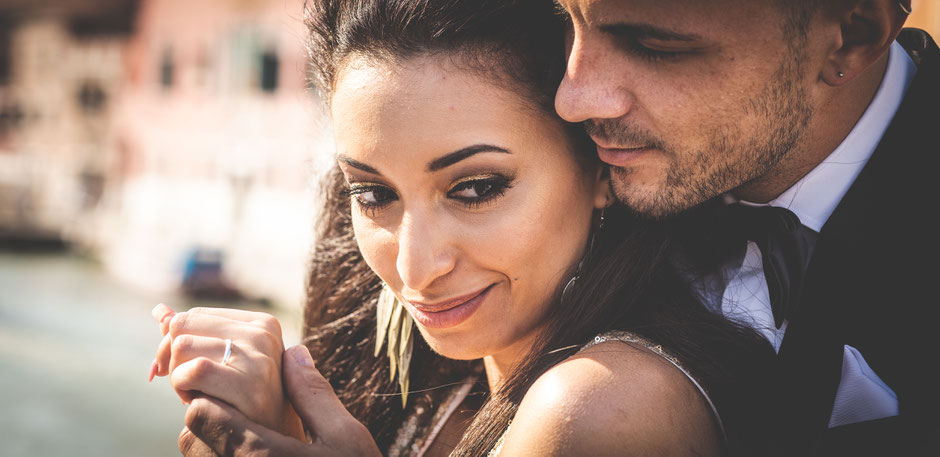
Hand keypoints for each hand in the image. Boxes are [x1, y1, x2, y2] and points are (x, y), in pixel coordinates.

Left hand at [150, 304, 303, 440]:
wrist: (272, 440)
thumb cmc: (242, 401)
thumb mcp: (223, 362)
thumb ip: (194, 335)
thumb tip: (160, 312)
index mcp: (263, 324)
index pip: (193, 316)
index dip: (177, 344)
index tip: (189, 369)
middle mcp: (263, 336)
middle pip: (182, 327)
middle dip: (175, 358)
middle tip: (192, 384)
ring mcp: (259, 360)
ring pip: (182, 346)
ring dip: (178, 376)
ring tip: (199, 393)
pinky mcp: (249, 385)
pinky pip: (193, 370)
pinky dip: (183, 387)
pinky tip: (197, 400)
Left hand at [181, 345, 381, 456]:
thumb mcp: (346, 436)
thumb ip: (313, 394)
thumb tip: (293, 352)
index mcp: (258, 454)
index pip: (201, 413)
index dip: (216, 398)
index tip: (238, 396)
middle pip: (191, 438)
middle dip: (211, 422)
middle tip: (245, 418)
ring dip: (214, 446)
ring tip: (252, 444)